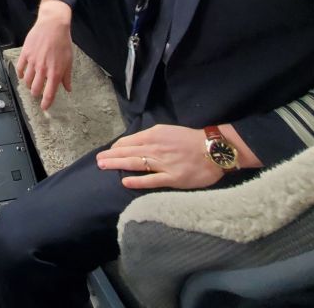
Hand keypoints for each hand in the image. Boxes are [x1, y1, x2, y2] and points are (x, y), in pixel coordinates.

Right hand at [15, 0, 73, 110]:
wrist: (53, 25)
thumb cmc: (63, 42)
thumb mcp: (69, 60)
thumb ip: (66, 76)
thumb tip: (68, 89)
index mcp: (55, 72)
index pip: (49, 93)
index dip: (46, 103)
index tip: (45, 108)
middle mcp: (43, 69)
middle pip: (35, 89)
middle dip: (36, 94)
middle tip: (37, 93)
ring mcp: (33, 62)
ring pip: (27, 80)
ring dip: (29, 85)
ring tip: (31, 84)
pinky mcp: (25, 54)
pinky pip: (20, 68)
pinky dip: (21, 74)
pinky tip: (23, 75)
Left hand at [95, 125, 223, 189]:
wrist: (214, 149)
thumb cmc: (192, 140)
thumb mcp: (169, 131)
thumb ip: (152, 137)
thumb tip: (136, 143)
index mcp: (154, 135)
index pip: (129, 141)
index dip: (117, 147)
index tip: (109, 152)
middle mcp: (156, 147)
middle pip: (127, 152)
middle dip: (111, 156)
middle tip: (98, 161)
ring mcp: (163, 163)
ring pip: (135, 163)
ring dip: (117, 165)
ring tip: (104, 167)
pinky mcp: (173, 178)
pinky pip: (152, 180)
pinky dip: (137, 181)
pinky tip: (125, 182)